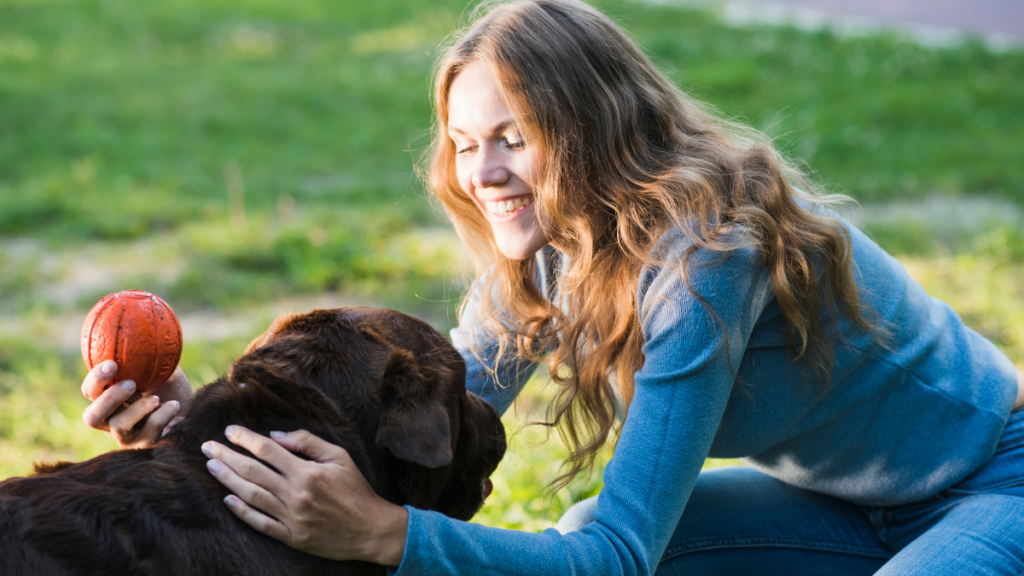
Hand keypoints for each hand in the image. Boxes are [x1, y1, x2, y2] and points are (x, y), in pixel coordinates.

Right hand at [81, 360, 193, 448]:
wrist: (195, 411)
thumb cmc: (173, 388)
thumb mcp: (161, 368)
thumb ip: (148, 354)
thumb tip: (145, 327)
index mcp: (108, 399)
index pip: (90, 391)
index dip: (96, 379)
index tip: (113, 364)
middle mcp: (111, 420)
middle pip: (92, 417)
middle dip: (109, 398)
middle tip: (131, 384)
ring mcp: (127, 438)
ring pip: (118, 426)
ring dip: (139, 408)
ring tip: (157, 398)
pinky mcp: (145, 447)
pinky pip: (148, 432)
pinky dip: (162, 415)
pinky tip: (174, 405)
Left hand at [201, 426, 407, 564]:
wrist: (370, 529)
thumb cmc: (356, 489)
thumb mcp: (339, 457)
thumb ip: (307, 442)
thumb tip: (275, 435)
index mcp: (307, 472)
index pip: (267, 450)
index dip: (245, 439)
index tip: (230, 431)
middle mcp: (296, 494)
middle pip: (252, 471)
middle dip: (227, 456)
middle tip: (207, 446)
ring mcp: (291, 518)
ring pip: (251, 496)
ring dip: (228, 480)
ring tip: (212, 467)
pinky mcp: (291, 537)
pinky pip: (260, 523)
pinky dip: (242, 511)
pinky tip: (228, 499)